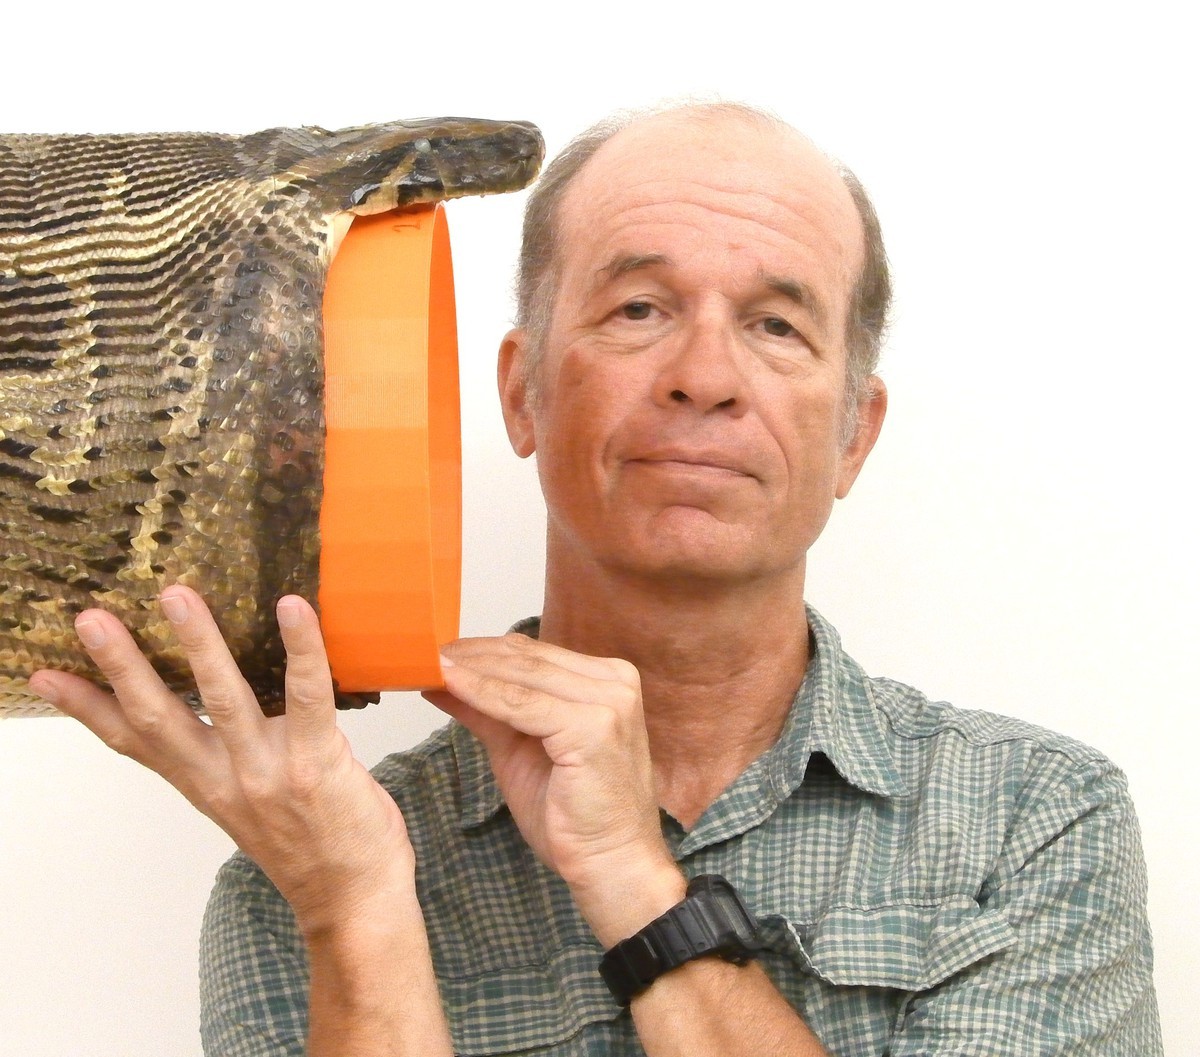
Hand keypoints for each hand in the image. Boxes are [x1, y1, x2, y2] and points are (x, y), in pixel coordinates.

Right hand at [29, 586, 415, 938]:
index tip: (44, 675)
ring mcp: (266, 771)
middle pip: (159, 716)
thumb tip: (235, 702)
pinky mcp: (315, 762)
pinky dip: (301, 647)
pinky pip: (306, 694)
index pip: (134, 742)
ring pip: (222, 697)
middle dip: (122, 666)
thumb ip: (235, 758)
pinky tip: (293, 606)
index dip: (87, 709)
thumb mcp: (253, 805)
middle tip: (90, 618)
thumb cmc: (315, 846)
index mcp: (205, 784)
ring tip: (175, 595)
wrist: (354, 901)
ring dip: (198, 642)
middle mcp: (224, 779)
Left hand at [426, 634, 683, 943]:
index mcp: (607, 680)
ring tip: (427, 665)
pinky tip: (448, 685)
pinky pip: (521, 704)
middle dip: (470, 656)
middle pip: (527, 657)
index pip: (534, 653)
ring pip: (522, 675)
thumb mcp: (521, 750)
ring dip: (470, 670)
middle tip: (421, 654)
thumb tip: (444, 680)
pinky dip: (480, 693)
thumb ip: (490, 711)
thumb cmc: (575, 815)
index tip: (437, 652)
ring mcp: (609, 701)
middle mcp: (615, 681)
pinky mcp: (593, 726)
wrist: (612, 865)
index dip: (480, 650)